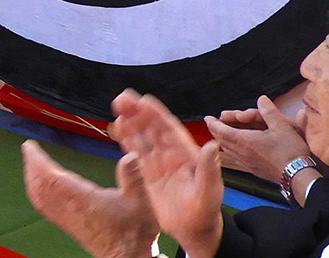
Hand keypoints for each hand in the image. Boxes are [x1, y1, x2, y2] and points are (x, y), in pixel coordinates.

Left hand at [22, 140, 157, 257]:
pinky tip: (40, 191)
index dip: (38, 160)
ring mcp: (67, 218)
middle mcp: (69, 209)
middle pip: (40, 185)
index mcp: (82, 199)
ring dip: (32, 179)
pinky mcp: (68, 226)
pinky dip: (37, 194)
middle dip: (31, 166)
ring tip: (31, 166)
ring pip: (40, 197)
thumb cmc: (131, 234)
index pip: (50, 176)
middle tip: (28, 151)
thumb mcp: (139, 200)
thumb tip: (129, 157)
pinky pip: (45, 208)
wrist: (127, 257)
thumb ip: (132, 177)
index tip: (30, 147)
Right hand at [111, 90, 224, 257]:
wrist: (194, 229)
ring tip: (117, 107)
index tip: (143, 100)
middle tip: (122, 98)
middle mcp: (171, 154)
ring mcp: (158, 162)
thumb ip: (209, 169)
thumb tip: (212, 146)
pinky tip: (118, 127)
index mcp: (186, 154)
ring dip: (130, 122)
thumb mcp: (210, 190)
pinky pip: (136, 152)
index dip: (156, 114)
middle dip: (139, 112)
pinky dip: (127, 140)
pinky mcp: (148, 173)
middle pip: (152, 128)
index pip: (169, 129)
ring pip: (142, 137)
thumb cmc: (206, 210)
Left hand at [204, 94, 310, 181]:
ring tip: (222, 135)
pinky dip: (231, 150)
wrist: (297, 175)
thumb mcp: (281, 125)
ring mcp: (246, 163)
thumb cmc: (289, 152)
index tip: (208, 118)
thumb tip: (262, 99)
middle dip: (215, 131)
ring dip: (223, 141)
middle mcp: (241, 153)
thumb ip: (269, 111)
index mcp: (244, 141)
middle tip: (213, 124)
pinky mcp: (253, 170)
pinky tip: (236, 149)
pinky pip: (236, 158)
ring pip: (228, 150)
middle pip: (221, 140)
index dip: (213, 123)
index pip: (221, 130)